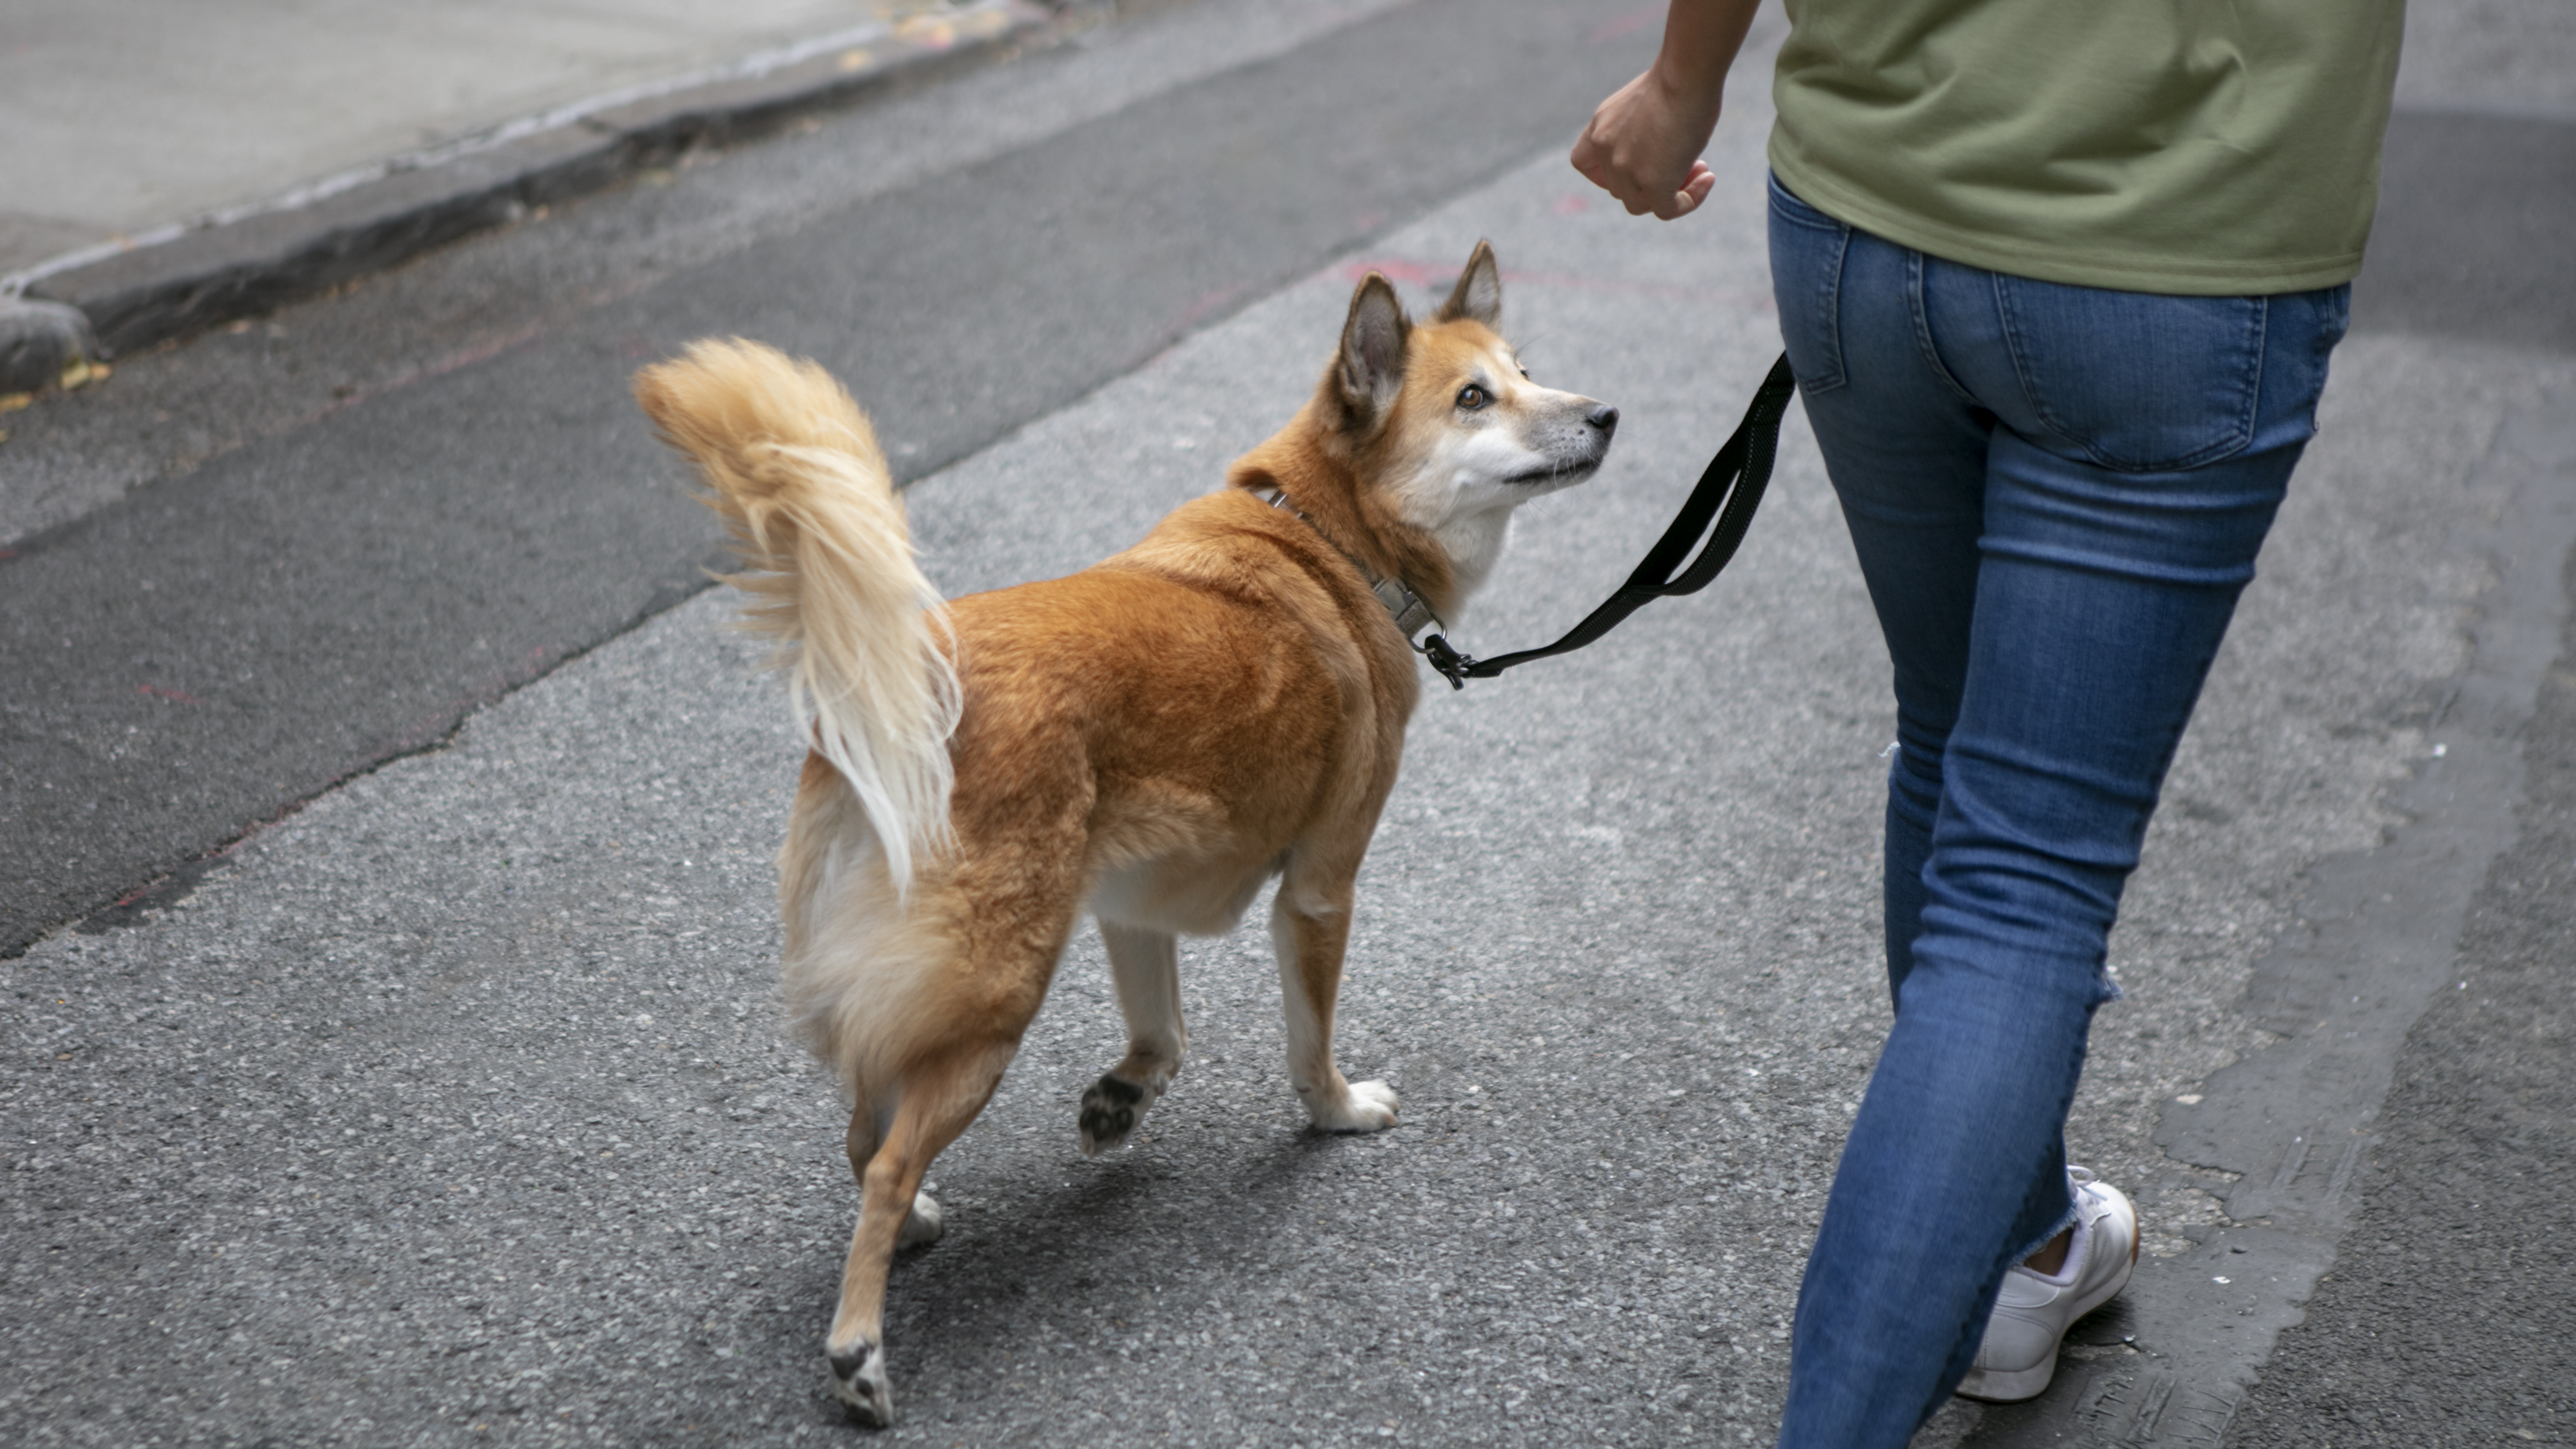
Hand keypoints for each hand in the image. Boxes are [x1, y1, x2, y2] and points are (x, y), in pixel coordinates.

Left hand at [1572, 67, 1721, 219]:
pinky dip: (1688, 201)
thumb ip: (1638, 130)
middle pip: (1620, 187)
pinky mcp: (1653, 183)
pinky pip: (1667, 210)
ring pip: (1641, 204)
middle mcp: (1606, 150)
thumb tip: (1659, 152)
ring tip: (1701, 169)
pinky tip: (1707, 179)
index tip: (1636, 166)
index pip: (1584, 163)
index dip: (1605, 173)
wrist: (1686, 72)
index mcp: (1600, 127)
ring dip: (1671, 191)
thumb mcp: (1643, 104)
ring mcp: (1626, 169)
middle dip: (1652, 180)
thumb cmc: (1676, 77)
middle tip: (1688, 161)